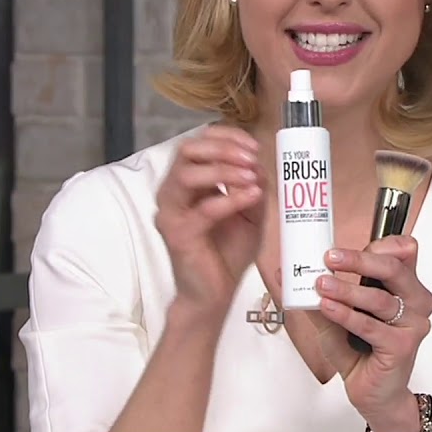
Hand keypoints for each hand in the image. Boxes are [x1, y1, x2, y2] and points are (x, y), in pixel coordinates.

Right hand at [154, 124, 265, 319]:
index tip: (253, 145)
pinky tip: (251, 196)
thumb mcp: (250, 214)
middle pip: (187, 150)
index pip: (198, 143)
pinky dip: (230, 199)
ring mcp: (171, 213)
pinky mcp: (178, 235)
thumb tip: (260, 164)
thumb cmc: (228, 253)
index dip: (226, 137)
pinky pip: (203, 210)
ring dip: (224, 170)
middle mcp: (173, 192)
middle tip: (251, 157)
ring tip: (252, 177)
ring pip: (187, 175)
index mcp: (187, 183)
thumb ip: (253, 187)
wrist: (215, 293)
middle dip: (223, 149)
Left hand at [309, 235, 431, 431]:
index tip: (346, 245)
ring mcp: (413, 324)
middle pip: (394, 268)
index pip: (402, 251)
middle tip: (328, 257)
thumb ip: (320, 293)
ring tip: (321, 284)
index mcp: (405, 285)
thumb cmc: (359, 350)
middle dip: (358, 260)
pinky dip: (346, 315)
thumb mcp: (335, 316)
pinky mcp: (403, 346)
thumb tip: (286, 273)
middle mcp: (416, 300)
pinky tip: (328, 308)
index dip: (378, 243)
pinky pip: (371, 326)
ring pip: (379, 298)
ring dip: (346, 289)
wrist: (373, 393)